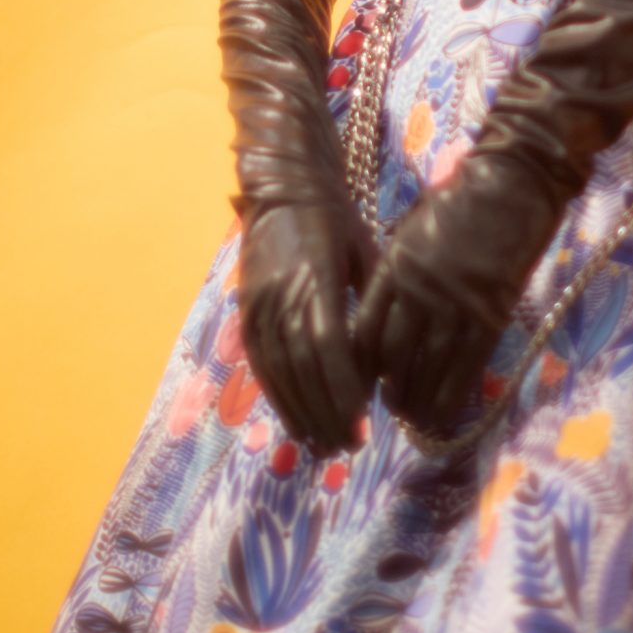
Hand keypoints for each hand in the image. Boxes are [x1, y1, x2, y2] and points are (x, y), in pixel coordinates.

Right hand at [235, 194, 373, 456]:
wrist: (284, 186)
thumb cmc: (336, 217)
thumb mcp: (365, 251)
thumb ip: (373, 302)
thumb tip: (386, 361)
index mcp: (317, 276)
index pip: (327, 345)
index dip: (343, 387)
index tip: (362, 420)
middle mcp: (281, 294)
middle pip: (302, 366)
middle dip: (326, 411)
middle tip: (348, 446)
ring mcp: (259, 303)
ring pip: (278, 370)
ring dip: (301, 412)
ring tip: (323, 445)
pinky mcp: (246, 309)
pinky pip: (260, 361)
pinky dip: (278, 395)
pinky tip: (294, 421)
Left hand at [352, 143, 568, 437]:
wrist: (512, 184)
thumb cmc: (461, 199)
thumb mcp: (413, 230)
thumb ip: (398, 270)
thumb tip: (389, 311)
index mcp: (394, 267)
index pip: (366, 329)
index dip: (362, 364)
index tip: (364, 380)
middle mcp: (418, 291)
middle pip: (393, 355)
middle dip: (389, 388)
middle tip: (389, 407)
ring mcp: (455, 304)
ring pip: (427, 368)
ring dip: (418, 399)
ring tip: (414, 417)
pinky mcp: (490, 314)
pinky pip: (466, 367)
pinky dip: (452, 396)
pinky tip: (444, 415)